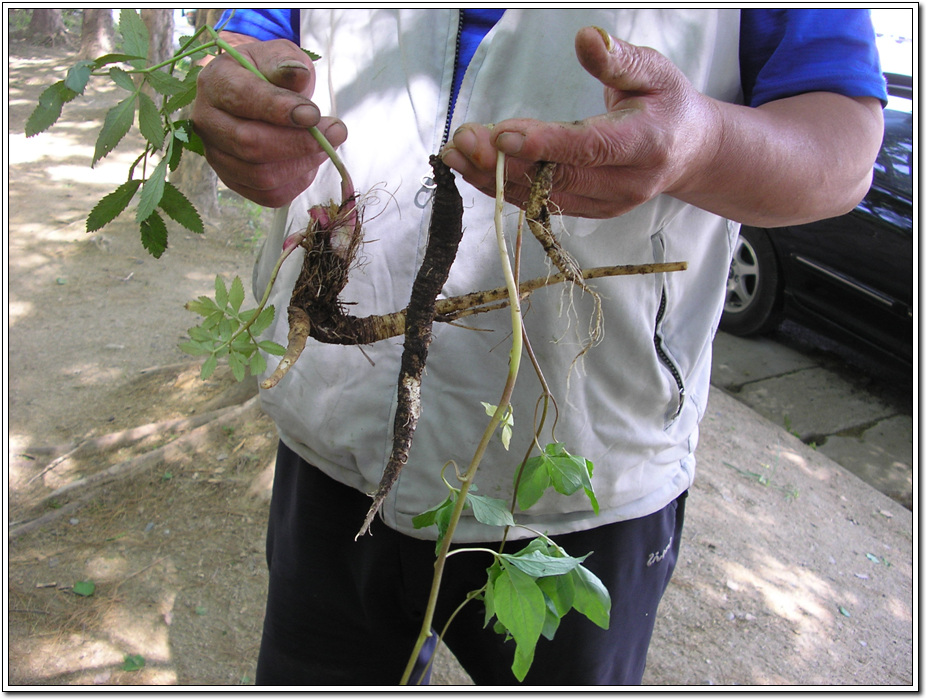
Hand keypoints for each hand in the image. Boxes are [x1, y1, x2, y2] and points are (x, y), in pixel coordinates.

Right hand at [192, 36, 347, 206]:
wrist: (259, 93)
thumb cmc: (271, 72)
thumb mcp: (279, 56)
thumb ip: (286, 64)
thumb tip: (298, 74)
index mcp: (214, 81)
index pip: (242, 99)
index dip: (280, 109)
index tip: (314, 114)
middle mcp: (206, 121)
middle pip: (250, 144)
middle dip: (300, 142)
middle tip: (336, 132)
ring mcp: (216, 155)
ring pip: (261, 175)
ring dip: (303, 164)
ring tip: (327, 146)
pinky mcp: (234, 181)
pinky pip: (268, 195)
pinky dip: (297, 183)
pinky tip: (310, 163)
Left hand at [441, 27, 720, 218]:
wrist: (687, 152)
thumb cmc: (666, 104)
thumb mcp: (654, 71)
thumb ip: (618, 59)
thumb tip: (586, 39)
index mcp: (645, 144)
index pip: (591, 147)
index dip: (545, 144)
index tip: (501, 135)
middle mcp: (625, 183)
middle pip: (557, 177)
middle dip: (504, 161)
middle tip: (463, 139)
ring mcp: (605, 204)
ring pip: (542, 196)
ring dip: (494, 177)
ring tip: (455, 153)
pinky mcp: (588, 211)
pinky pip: (539, 203)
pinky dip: (503, 187)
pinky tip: (472, 168)